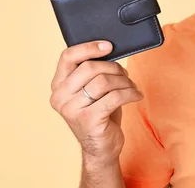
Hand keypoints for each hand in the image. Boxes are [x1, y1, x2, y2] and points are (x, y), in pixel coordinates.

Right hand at [49, 41, 143, 165]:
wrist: (101, 147)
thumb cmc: (99, 113)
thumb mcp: (91, 90)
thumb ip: (93, 72)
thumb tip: (110, 49)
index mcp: (58, 86)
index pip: (67, 57)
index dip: (89, 47)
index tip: (108, 45)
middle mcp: (60, 97)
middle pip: (90, 67)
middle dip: (114, 68)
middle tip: (125, 75)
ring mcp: (72, 110)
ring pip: (104, 81)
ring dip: (124, 82)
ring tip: (131, 87)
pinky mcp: (88, 120)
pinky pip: (115, 97)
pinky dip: (130, 93)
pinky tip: (136, 95)